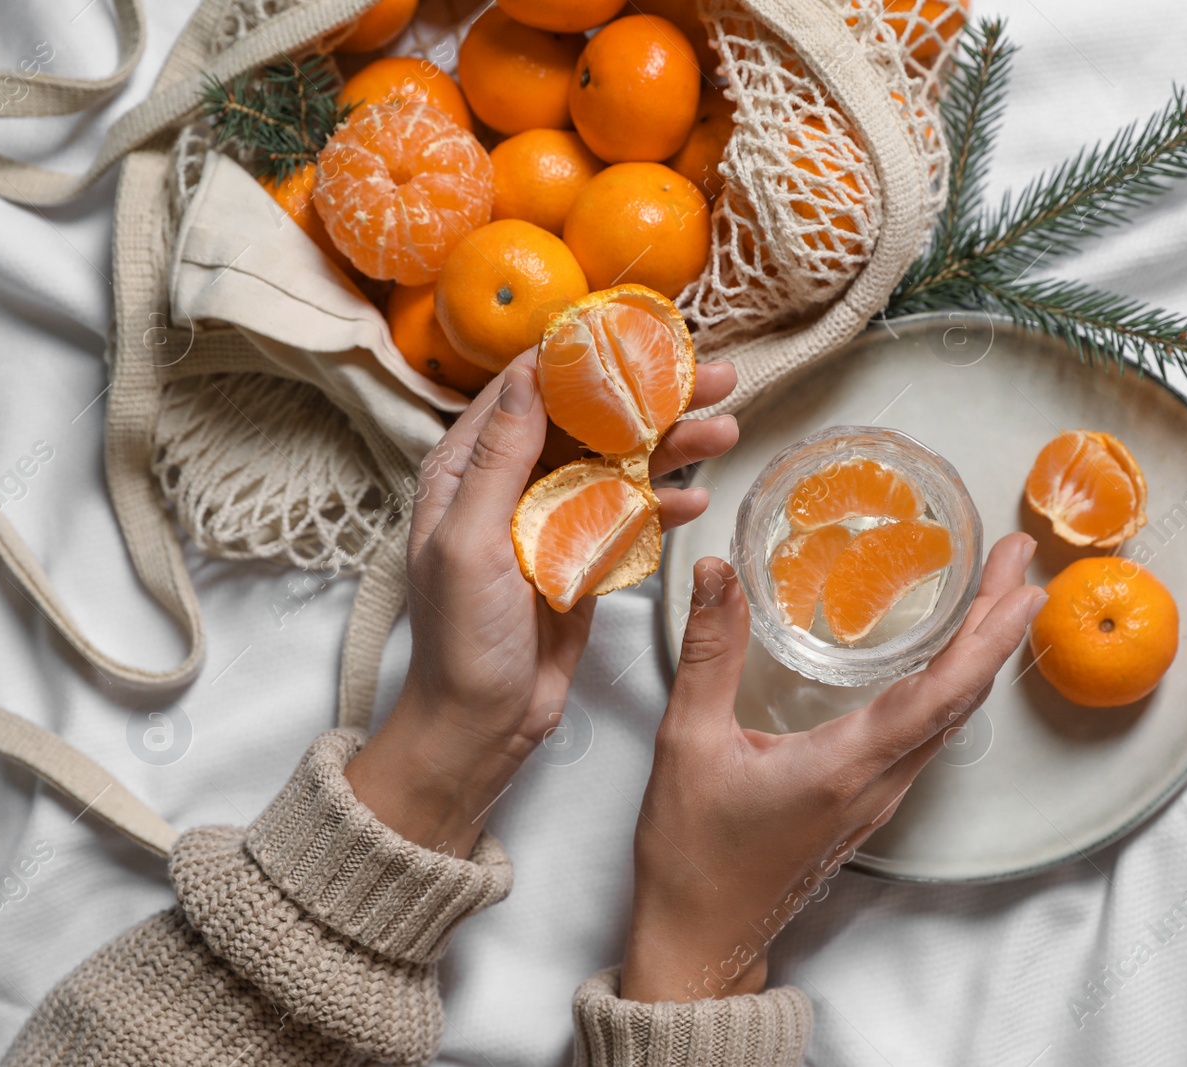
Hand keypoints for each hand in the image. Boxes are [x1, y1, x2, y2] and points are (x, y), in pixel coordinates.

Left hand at [345, 350, 738, 856]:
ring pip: (620, 467)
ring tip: (727, 432)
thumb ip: (498, 459)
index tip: (642, 331)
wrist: (481, 726)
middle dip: (653, 398)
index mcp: (467, 470)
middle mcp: (510, 486)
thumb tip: (531, 375)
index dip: (586, 356)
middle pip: (590, 422)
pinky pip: (631, 519)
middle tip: (716, 378)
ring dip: (673, 449)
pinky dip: (664, 507)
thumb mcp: (469, 542)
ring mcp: (551, 523)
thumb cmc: (460, 641)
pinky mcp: (583, 560)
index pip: (531, 390)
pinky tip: (697, 501)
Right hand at [620, 534, 1046, 1001]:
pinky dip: (950, 684)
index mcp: (845, 766)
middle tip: (1018, 558)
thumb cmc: (693, 854)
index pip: (941, 693)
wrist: (700, 939)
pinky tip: (946, 659)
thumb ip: (710, 652)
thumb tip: (715, 571)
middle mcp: (878, 783)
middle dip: (996, 623)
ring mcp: (878, 797)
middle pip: (960, 696)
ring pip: (949, 716)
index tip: (1022, 584)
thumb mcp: (688, 741)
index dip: (988, 637)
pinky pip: (927, 734)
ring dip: (979, 652)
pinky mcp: (867, 802)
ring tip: (995, 593)